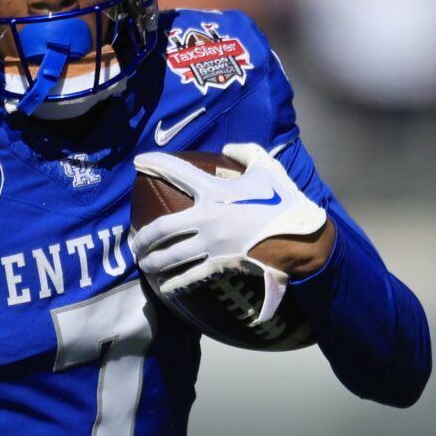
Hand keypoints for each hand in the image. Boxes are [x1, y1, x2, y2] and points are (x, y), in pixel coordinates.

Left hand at [130, 142, 331, 324]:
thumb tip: (228, 148)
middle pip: (162, 229)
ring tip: (144, 263)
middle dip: (143, 237)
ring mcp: (212, 245)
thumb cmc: (284, 202)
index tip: (139, 161)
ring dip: (152, 261)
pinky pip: (190, 276)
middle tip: (134, 242)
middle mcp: (208, 219)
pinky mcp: (220, 265)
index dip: (156, 164)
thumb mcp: (267, 168)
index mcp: (216, 191)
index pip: (178, 173)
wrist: (300, 238)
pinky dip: (174, 282)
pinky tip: (164, 286)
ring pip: (170, 256)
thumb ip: (247, 152)